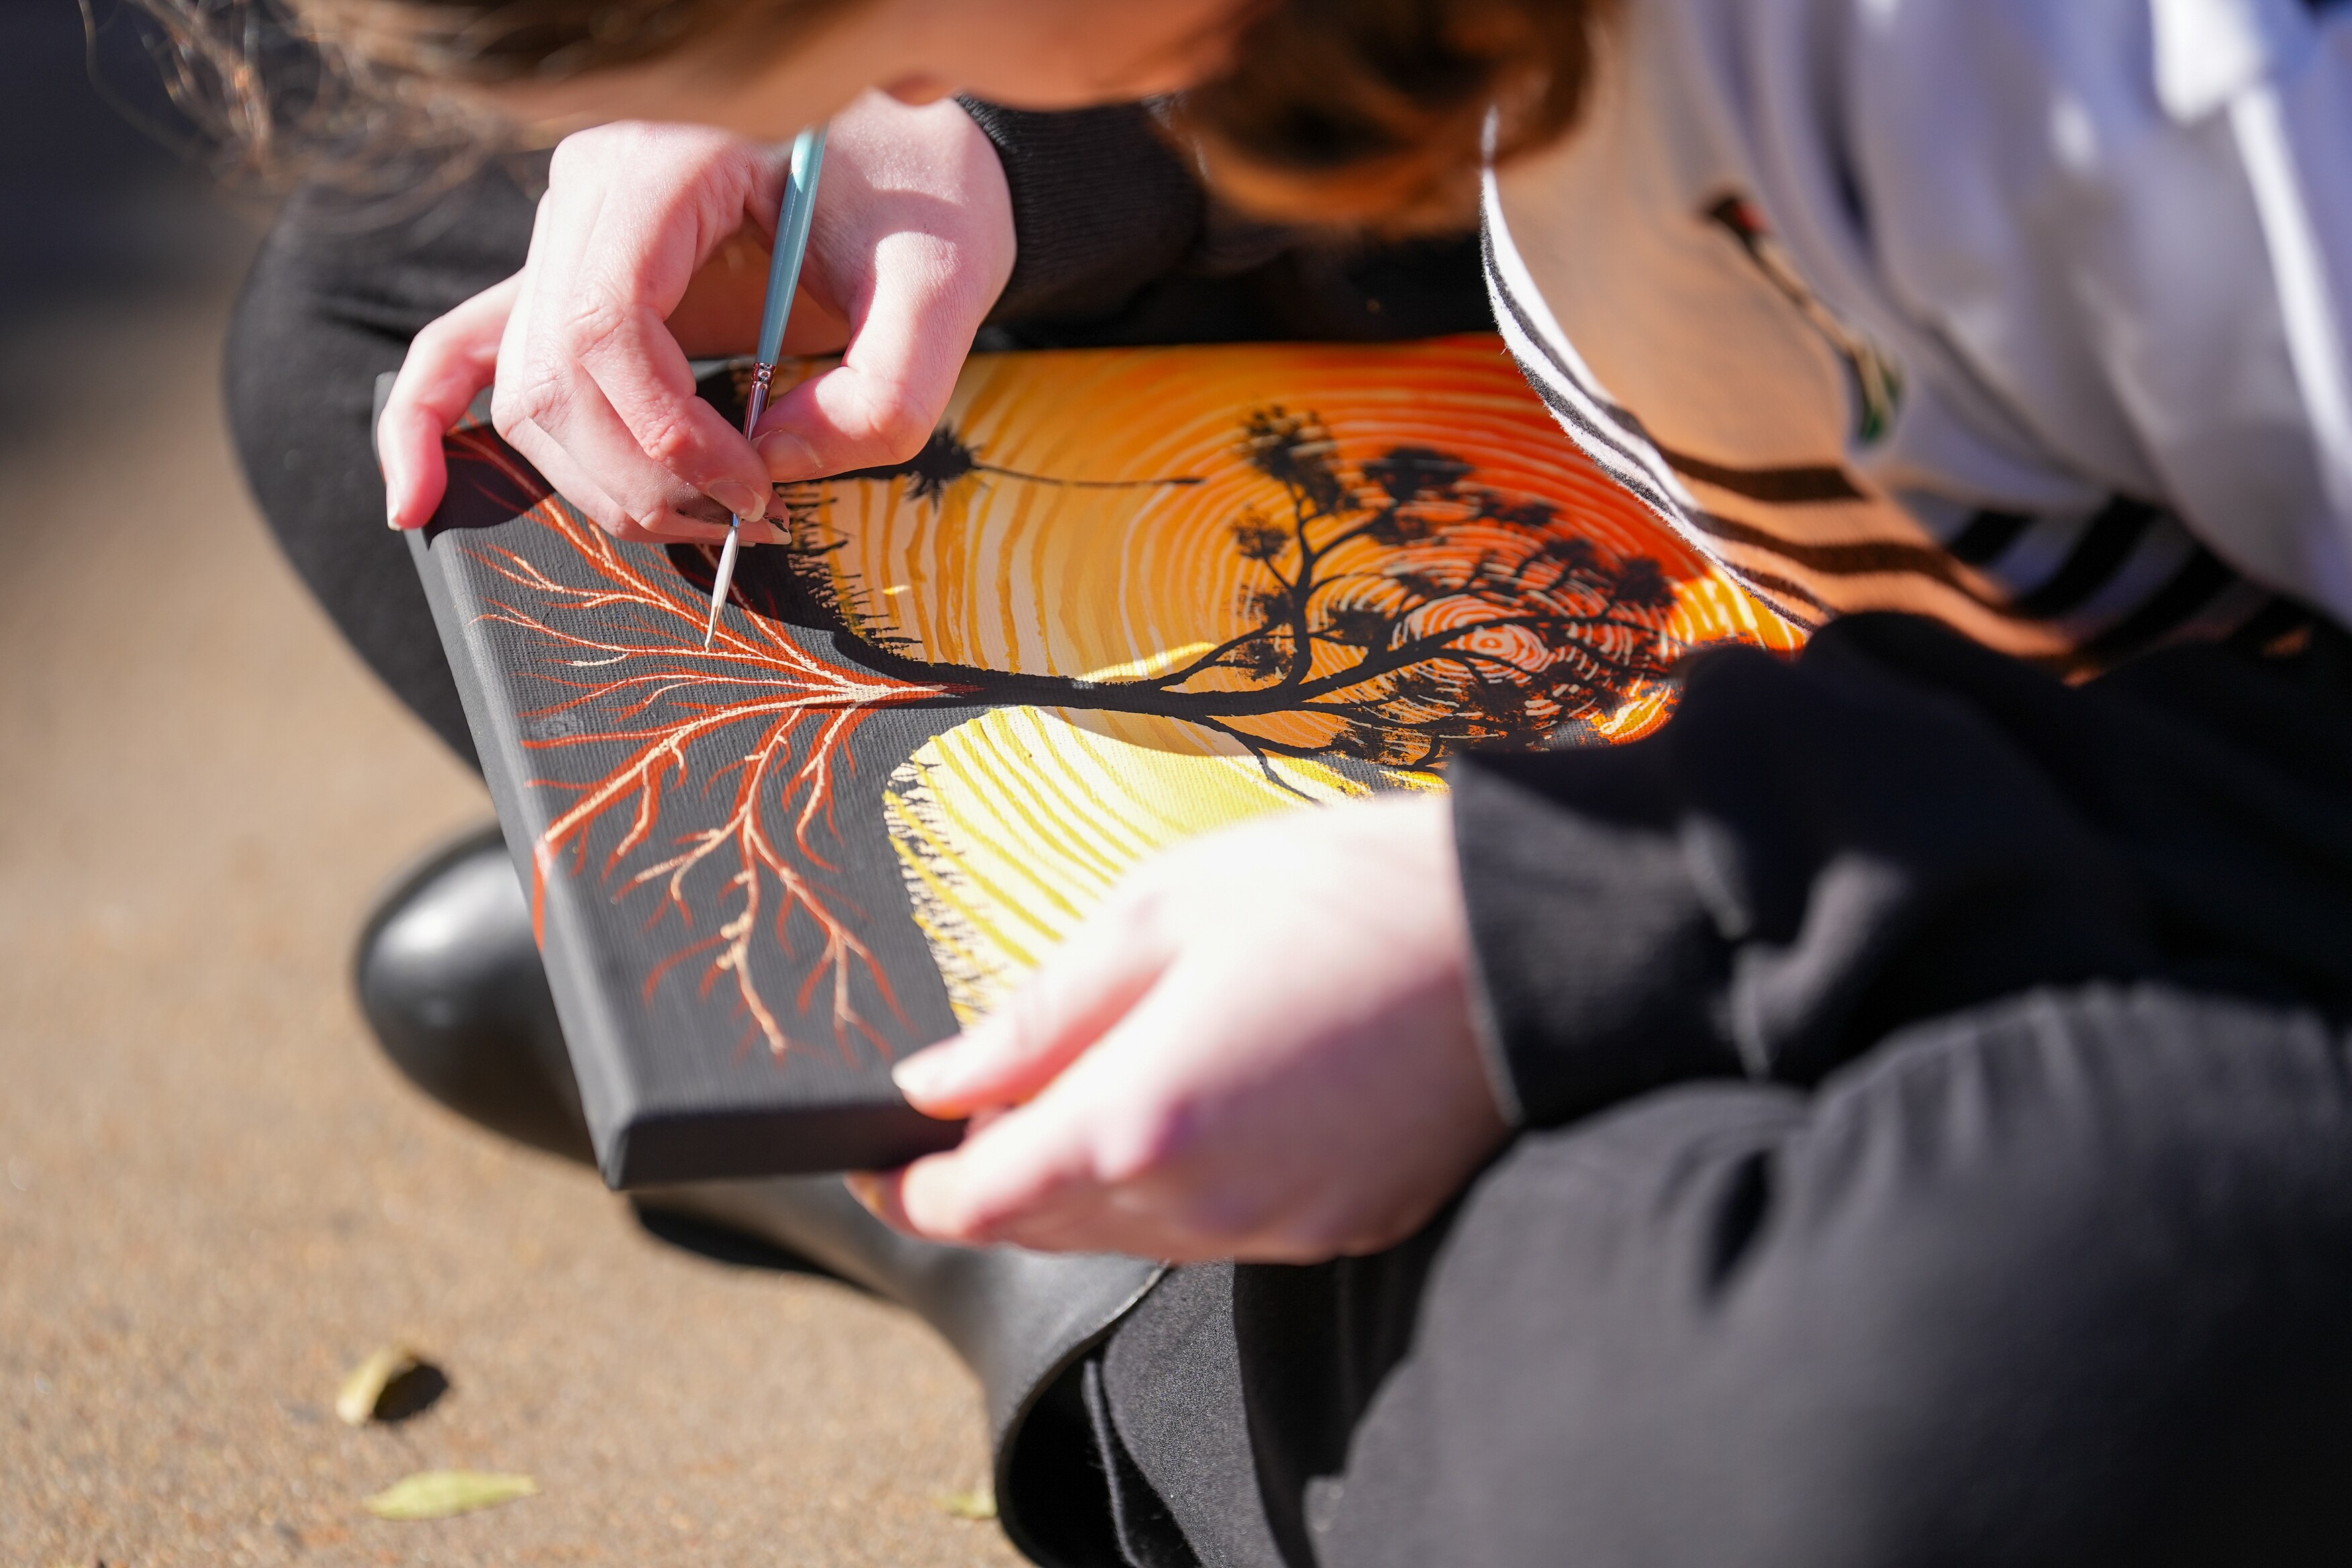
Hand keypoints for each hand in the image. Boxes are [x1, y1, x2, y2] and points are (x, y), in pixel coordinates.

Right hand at [378, 91, 1014, 543]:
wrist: (913, 152)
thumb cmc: (926, 196)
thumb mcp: (944, 282)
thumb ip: (887, 389)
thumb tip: (777, 468)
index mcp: (669, 155)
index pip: (605, 323)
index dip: (666, 434)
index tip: (757, 488)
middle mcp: (590, 187)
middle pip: (554, 372)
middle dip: (641, 476)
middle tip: (746, 517)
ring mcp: (568, 231)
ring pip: (526, 391)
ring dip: (602, 482)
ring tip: (711, 514)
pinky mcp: (571, 277)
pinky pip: (465, 349)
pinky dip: (435, 424)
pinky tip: (418, 500)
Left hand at [855, 794, 1511, 1263]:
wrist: (1521, 933)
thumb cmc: (1346, 895)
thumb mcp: (1161, 912)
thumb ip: (1037, 1013)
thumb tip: (938, 1078)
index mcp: (1140, 1116)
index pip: (978, 1198)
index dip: (910, 1188)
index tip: (880, 1163)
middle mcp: (1203, 1200)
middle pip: (1045, 1226)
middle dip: (989, 1183)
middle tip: (963, 1121)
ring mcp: (1278, 1225)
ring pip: (1129, 1235)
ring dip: (1081, 1184)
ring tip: (1078, 1097)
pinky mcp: (1340, 1226)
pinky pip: (1217, 1230)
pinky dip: (1173, 1187)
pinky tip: (1189, 1112)